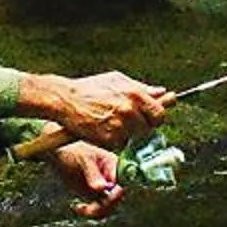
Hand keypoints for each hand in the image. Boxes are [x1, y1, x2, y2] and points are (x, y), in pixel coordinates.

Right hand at [19, 69, 172, 147]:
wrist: (65, 100)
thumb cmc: (89, 88)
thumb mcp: (116, 80)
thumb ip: (141, 87)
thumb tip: (162, 92)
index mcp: (134, 94)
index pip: (159, 113)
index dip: (155, 118)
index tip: (149, 119)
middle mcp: (129, 110)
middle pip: (149, 129)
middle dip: (141, 128)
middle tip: (128, 123)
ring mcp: (119, 126)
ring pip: (134, 139)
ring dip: (127, 136)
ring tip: (112, 125)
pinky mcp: (108, 139)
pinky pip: (119, 145)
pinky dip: (113, 141)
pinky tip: (103, 130)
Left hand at [52, 141, 125, 219]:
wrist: (59, 155)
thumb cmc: (72, 151)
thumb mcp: (83, 159)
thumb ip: (92, 173)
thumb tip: (101, 188)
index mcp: (113, 165)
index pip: (122, 182)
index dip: (115, 194)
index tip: (104, 197)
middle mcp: (112, 177)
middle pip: (117, 199)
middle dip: (103, 206)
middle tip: (88, 209)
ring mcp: (104, 188)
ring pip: (108, 207)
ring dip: (95, 212)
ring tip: (80, 209)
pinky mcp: (95, 196)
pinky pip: (98, 209)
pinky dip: (89, 212)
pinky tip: (77, 208)